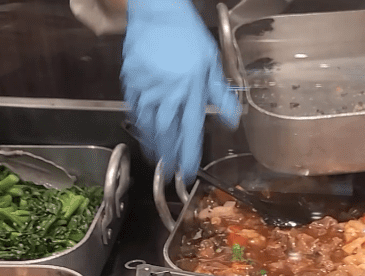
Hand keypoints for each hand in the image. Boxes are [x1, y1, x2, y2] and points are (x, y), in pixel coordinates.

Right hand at [122, 0, 239, 182]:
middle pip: (166, 133)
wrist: (157, 14)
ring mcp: (146, 88)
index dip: (188, 155)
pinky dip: (139, 124)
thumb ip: (222, 94)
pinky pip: (133, 108)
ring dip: (153, 144)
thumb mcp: (212, 63)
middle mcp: (166, 93)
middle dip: (168, 155)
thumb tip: (233, 120)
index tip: (187, 172)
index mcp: (189, 91)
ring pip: (147, 124)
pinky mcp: (131, 81)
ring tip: (157, 156)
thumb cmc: (187, 35)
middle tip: (170, 171)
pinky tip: (143, 131)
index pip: (190, 131)